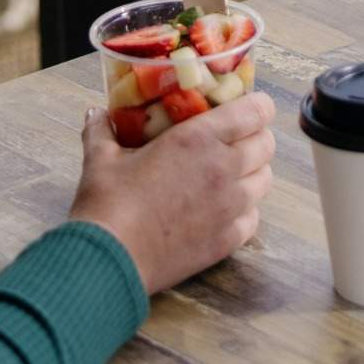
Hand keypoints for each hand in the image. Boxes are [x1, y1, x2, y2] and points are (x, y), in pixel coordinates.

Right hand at [68, 93, 276, 294]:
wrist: (111, 258)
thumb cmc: (108, 204)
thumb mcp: (101, 158)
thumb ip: (102, 130)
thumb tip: (96, 113)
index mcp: (199, 139)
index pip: (257, 110)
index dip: (257, 105)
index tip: (247, 106)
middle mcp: (225, 168)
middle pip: (267, 144)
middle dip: (255, 137)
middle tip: (235, 139)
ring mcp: (232, 207)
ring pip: (265, 180)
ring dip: (252, 172)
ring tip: (230, 174)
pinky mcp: (229, 239)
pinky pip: (254, 217)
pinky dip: (245, 210)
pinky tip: (222, 210)